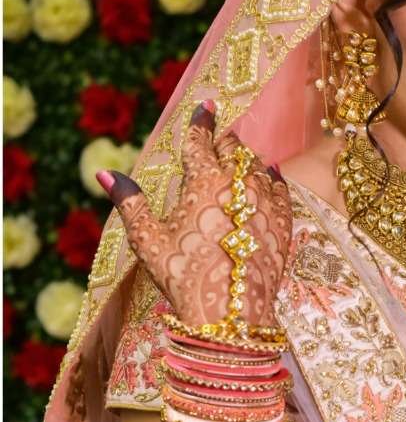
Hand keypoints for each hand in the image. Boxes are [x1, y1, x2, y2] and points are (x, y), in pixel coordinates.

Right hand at [96, 100, 291, 329]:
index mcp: (204, 180)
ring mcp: (266, 200)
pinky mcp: (284, 221)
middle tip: (219, 134)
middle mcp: (240, 182)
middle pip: (233, 147)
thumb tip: (106, 174)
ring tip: (238, 157)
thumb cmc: (184, 276)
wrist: (231, 314)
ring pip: (258, 164)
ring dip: (246, 157)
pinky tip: (269, 174)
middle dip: (224, 138)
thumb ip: (130, 202)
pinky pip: (281, 187)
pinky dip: (272, 177)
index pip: (202, 139)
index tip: (204, 107)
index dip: (201, 121)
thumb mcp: (149, 240)